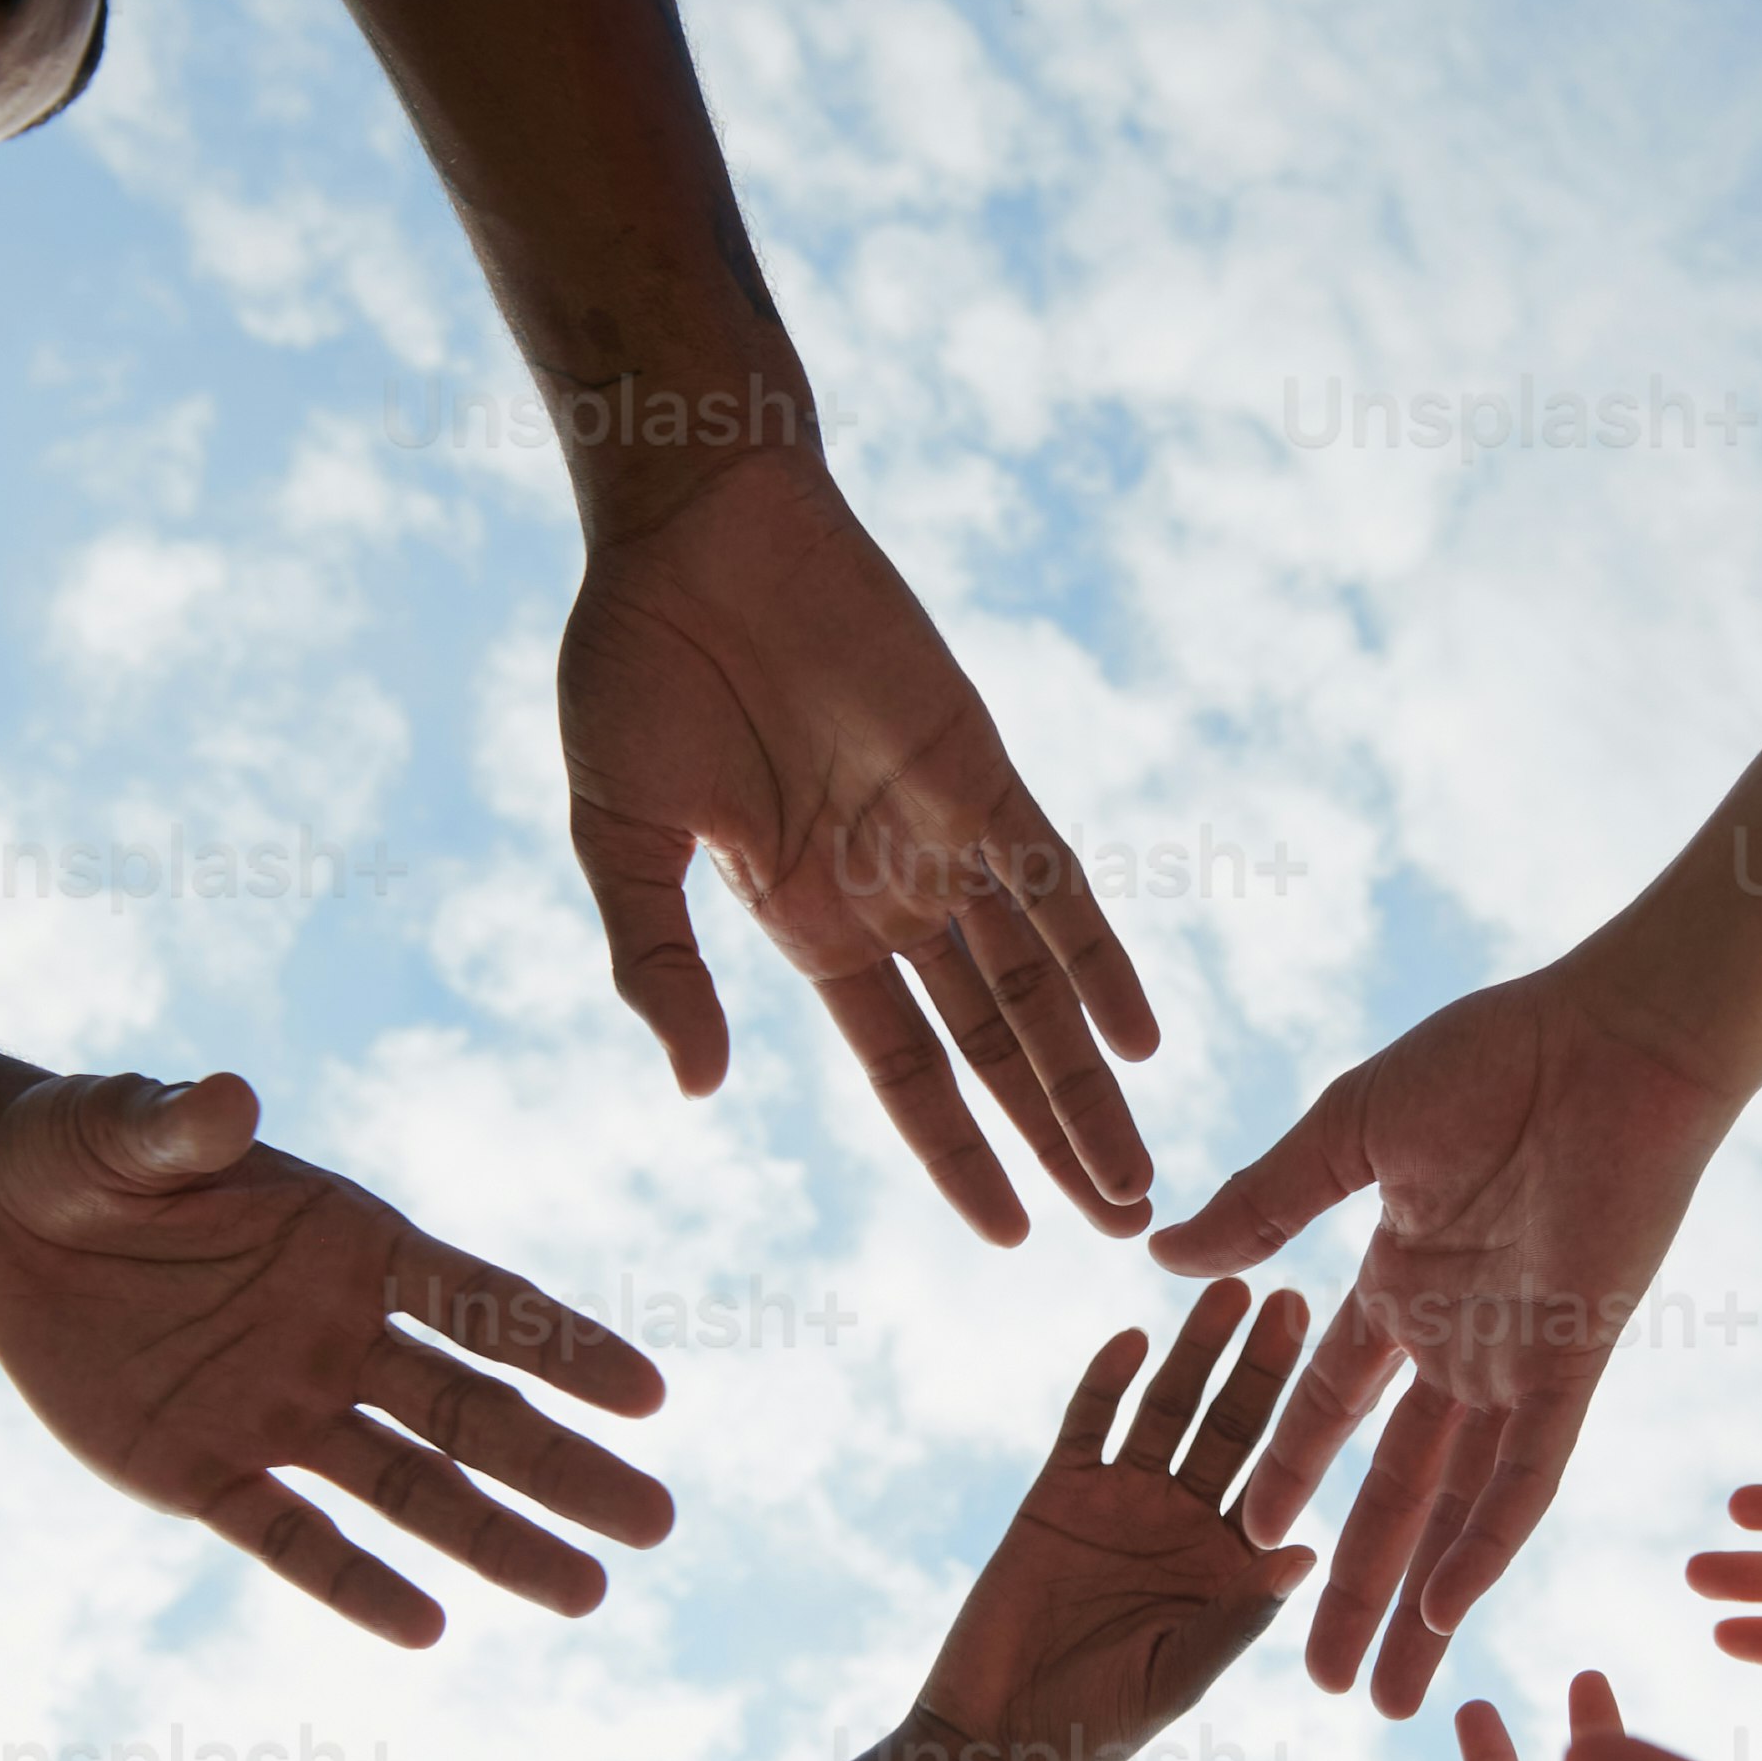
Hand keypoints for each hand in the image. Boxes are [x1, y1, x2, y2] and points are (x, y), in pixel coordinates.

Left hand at [0, 1071, 670, 1645]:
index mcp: (352, 1246)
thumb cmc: (83, 1151)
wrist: (0, 1220)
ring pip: (410, 1489)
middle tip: (657, 1522)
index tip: (648, 1395)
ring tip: (587, 1593)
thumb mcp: (121, 1128)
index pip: (481, 1306)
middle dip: (563, 1468)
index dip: (564, 1348)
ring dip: (496, 1540)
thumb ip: (182, 1127)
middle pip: (474, 1415)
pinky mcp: (206, 1474)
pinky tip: (426, 1628)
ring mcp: (281, 1413)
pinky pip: (292, 1537)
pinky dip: (353, 1584)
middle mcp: (341, 1340)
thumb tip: (230, 1096)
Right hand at [557, 458, 1159, 1240]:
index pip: (905, 1073)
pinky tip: (1141, 1038)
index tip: (1010, 1236)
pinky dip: (1101, 959)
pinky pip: (1059, 880)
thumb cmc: (636, 667)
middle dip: (1054, 1139)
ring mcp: (943, 835)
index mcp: (808, 926)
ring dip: (1087, 1082)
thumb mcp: (620, 838)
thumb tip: (700, 1090)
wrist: (695, 524)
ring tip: (1140, 1175)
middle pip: (994, 1046)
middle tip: (1124, 1228)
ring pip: (1037, 986)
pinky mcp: (981, 768)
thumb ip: (659, 963)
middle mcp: (892, 896)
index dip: (956, 1154)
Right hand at [904, 1284, 1311, 1760]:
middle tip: (1292, 1301)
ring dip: (1193, 1355)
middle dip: (1260, 1367)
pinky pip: (1087, 1426)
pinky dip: (1106, 1384)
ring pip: (1166, 1411)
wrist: (993, 1741)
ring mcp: (1121, 1502)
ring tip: (1224, 1295)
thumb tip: (1306, 1552)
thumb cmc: (1097, 1731)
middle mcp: (1183, 1522)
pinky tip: (1131, 1340)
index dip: (1308, 1423)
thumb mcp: (1177, 1677)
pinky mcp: (1057, 1494)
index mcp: (1227, 1566)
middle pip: (1231, 1428)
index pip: (1279, 1479)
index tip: (1348, 1366)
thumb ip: (1236, 1617)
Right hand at [1150, 968, 1735, 1710]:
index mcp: (1403, 1284)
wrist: (1619, 1035)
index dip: (1292, 1475)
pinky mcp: (1577, 1363)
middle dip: (1357, 1588)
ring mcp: (1519, 1361)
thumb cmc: (1496, 1056)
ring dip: (1417, 1601)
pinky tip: (1449, 1607)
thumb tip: (1165, 1256)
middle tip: (1322, 1683)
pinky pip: (1527, 1473)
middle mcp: (1460, 1341)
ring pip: (1457, 1509)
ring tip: (1383, 1693)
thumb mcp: (1349, 1131)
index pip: (1333, 1407)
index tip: (1248, 1541)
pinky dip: (1487, 1540)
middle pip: (1394, 1492)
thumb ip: (1263, 1203)